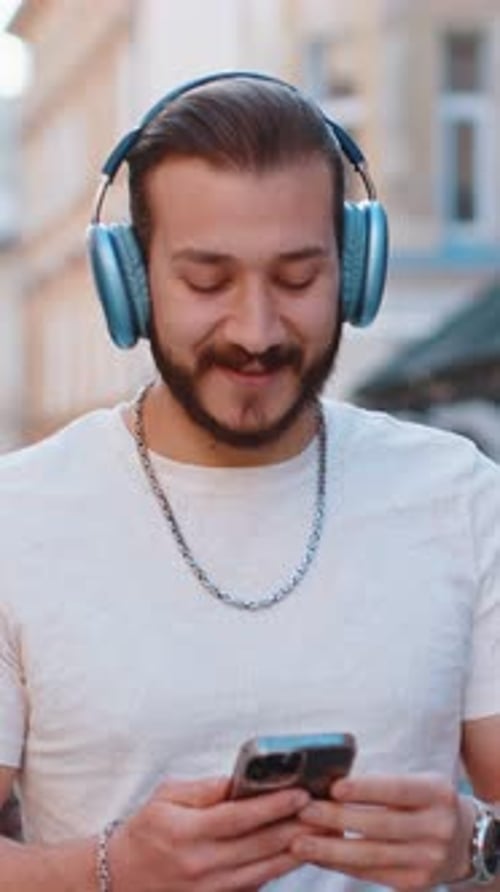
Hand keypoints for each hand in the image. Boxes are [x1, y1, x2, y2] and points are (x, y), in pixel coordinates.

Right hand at [109, 776, 308, 891]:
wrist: (119, 878)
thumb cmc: (145, 830)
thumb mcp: (167, 797)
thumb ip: (206, 789)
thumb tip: (243, 780)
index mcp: (186, 833)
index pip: (239, 818)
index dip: (273, 806)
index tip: (301, 793)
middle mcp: (201, 866)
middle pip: (259, 846)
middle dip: (297, 827)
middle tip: (326, 810)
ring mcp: (210, 890)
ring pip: (265, 870)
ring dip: (296, 851)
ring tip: (323, 831)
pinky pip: (255, 885)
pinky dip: (278, 868)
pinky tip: (297, 852)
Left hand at [291, 773, 475, 890]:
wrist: (466, 841)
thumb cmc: (426, 802)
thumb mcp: (418, 783)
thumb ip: (381, 784)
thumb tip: (327, 784)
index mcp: (437, 794)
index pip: (397, 790)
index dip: (365, 790)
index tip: (333, 787)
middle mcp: (437, 828)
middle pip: (380, 825)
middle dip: (337, 819)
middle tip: (303, 811)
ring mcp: (428, 860)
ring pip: (371, 855)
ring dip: (330, 849)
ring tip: (298, 841)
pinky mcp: (414, 883)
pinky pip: (370, 873)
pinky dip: (339, 865)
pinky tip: (316, 856)